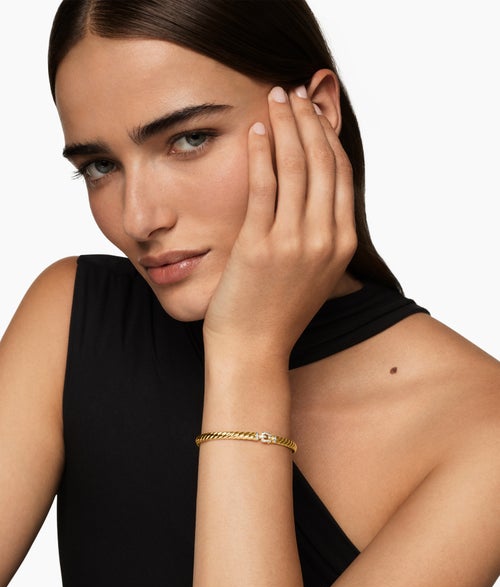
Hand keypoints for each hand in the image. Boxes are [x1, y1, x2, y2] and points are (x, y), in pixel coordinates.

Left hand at [203, 84, 356, 360]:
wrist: (253, 350)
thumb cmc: (278, 312)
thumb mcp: (313, 273)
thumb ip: (320, 236)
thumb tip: (313, 199)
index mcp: (342, 243)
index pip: (340, 174)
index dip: (327, 135)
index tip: (313, 111)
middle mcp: (326, 239)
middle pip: (322, 162)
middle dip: (307, 120)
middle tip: (292, 92)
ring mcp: (295, 243)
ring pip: (295, 167)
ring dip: (285, 125)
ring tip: (274, 98)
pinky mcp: (261, 246)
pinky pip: (263, 187)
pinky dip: (261, 154)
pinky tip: (256, 130)